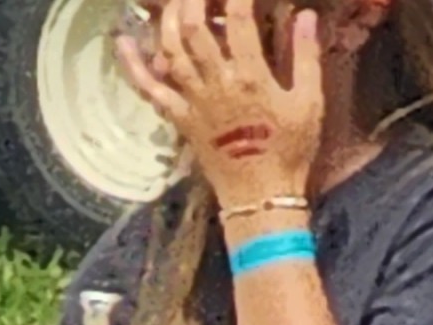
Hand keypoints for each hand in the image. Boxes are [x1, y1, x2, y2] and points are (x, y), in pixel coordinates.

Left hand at [118, 0, 323, 213]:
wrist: (260, 198)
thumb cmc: (289, 150)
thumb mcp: (309, 101)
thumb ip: (305, 56)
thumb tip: (304, 14)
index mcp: (250, 75)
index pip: (238, 17)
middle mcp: (215, 84)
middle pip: (192, 28)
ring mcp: (193, 103)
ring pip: (169, 52)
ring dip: (167, 18)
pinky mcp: (180, 120)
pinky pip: (150, 91)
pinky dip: (133, 67)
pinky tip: (123, 42)